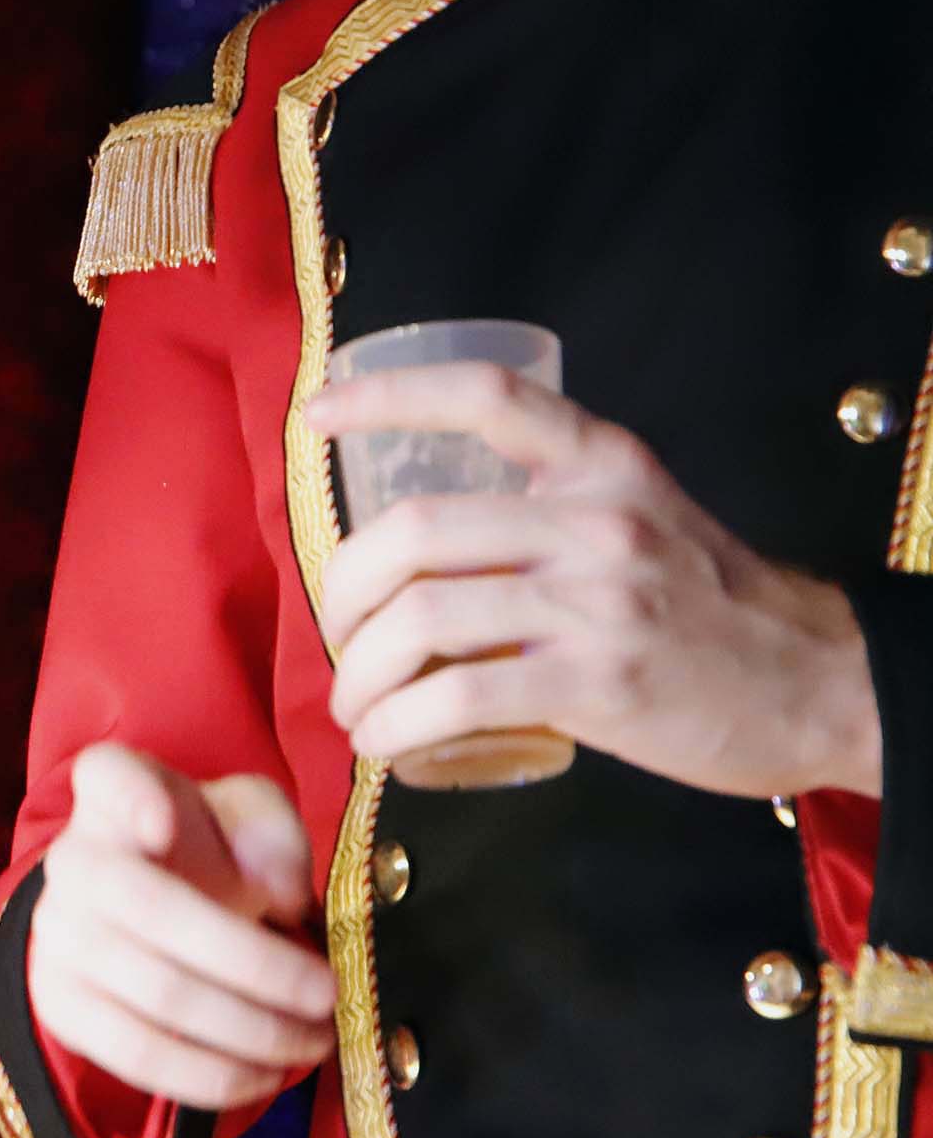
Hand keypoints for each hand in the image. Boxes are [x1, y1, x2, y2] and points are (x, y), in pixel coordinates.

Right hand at [28, 743, 336, 1111]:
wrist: (143, 909)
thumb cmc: (207, 850)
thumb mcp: (250, 818)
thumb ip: (271, 832)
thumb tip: (276, 890)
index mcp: (113, 793)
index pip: (106, 778)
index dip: (131, 800)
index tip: (165, 825)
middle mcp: (72, 860)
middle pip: (152, 910)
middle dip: (254, 963)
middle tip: (328, 994)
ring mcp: (57, 936)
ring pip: (156, 994)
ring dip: (249, 1030)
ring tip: (314, 1042)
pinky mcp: (61, 1005)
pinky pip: (135, 1054)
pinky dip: (209, 1075)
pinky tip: (265, 1076)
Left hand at [308, 362, 881, 799]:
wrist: (822, 686)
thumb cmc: (710, 612)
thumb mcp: (642, 521)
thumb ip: (549, 514)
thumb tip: (421, 549)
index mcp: (603, 465)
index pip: (487, 395)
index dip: (390, 394)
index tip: (316, 416)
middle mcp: (596, 520)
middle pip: (414, 530)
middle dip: (343, 590)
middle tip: (338, 635)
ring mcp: (597, 602)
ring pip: (422, 618)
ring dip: (360, 672)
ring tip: (355, 705)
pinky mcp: (598, 684)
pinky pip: (458, 697)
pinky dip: (397, 725)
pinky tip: (383, 743)